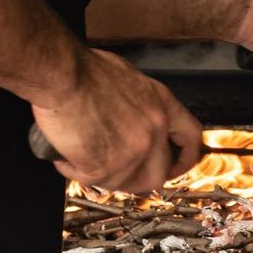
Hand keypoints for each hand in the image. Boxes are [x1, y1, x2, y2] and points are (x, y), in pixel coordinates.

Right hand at [32, 48, 202, 191]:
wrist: (62, 75)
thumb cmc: (84, 70)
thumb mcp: (128, 78)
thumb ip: (139, 103)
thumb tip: (129, 118)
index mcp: (162, 104)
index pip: (190, 136)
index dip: (185, 157)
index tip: (175, 166)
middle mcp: (154, 129)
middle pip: (158, 173)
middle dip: (137, 178)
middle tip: (117, 172)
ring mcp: (133, 150)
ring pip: (123, 182)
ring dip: (102, 175)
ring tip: (82, 157)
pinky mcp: (105, 166)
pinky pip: (90, 180)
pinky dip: (74, 170)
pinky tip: (65, 156)